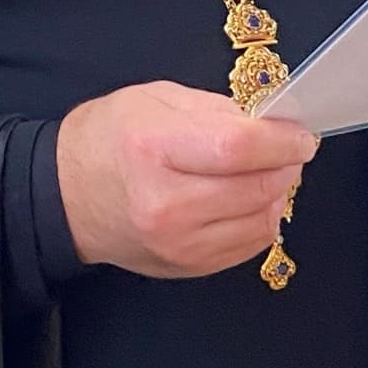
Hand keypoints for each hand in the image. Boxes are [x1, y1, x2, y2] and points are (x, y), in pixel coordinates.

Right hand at [57, 81, 315, 278]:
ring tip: (268, 172)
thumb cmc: (109, 138)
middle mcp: (166, 204)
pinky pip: (249, 245)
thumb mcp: (156, 100)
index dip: (282, 141)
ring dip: (277, 193)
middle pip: (256, 187)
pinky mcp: (187, 266)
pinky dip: (260, 218)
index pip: (238, 148)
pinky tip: (249, 199)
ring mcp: (177, 243)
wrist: (66, 197)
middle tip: (289, 150)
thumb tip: (272, 123)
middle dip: (286, 165)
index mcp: (154, 149)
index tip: (301, 135)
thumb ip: (217, 110)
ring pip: (261, 220)